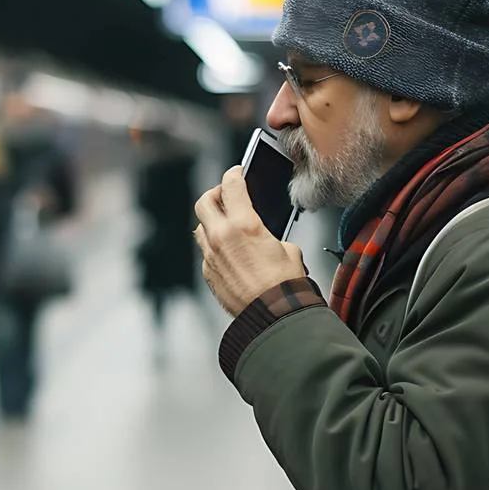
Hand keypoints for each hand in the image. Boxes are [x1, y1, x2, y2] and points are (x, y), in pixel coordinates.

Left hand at [193, 166, 307, 316]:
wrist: (273, 316)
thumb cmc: (284, 285)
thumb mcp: (288, 249)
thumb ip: (269, 236)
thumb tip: (266, 239)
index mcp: (244, 225)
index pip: (230, 185)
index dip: (233, 174)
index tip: (236, 173)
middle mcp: (221, 237)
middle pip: (204, 202)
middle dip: (214, 194)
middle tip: (224, 195)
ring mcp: (211, 256)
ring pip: (201, 228)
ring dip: (211, 222)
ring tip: (225, 224)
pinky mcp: (208, 273)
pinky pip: (206, 253)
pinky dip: (214, 248)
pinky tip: (229, 253)